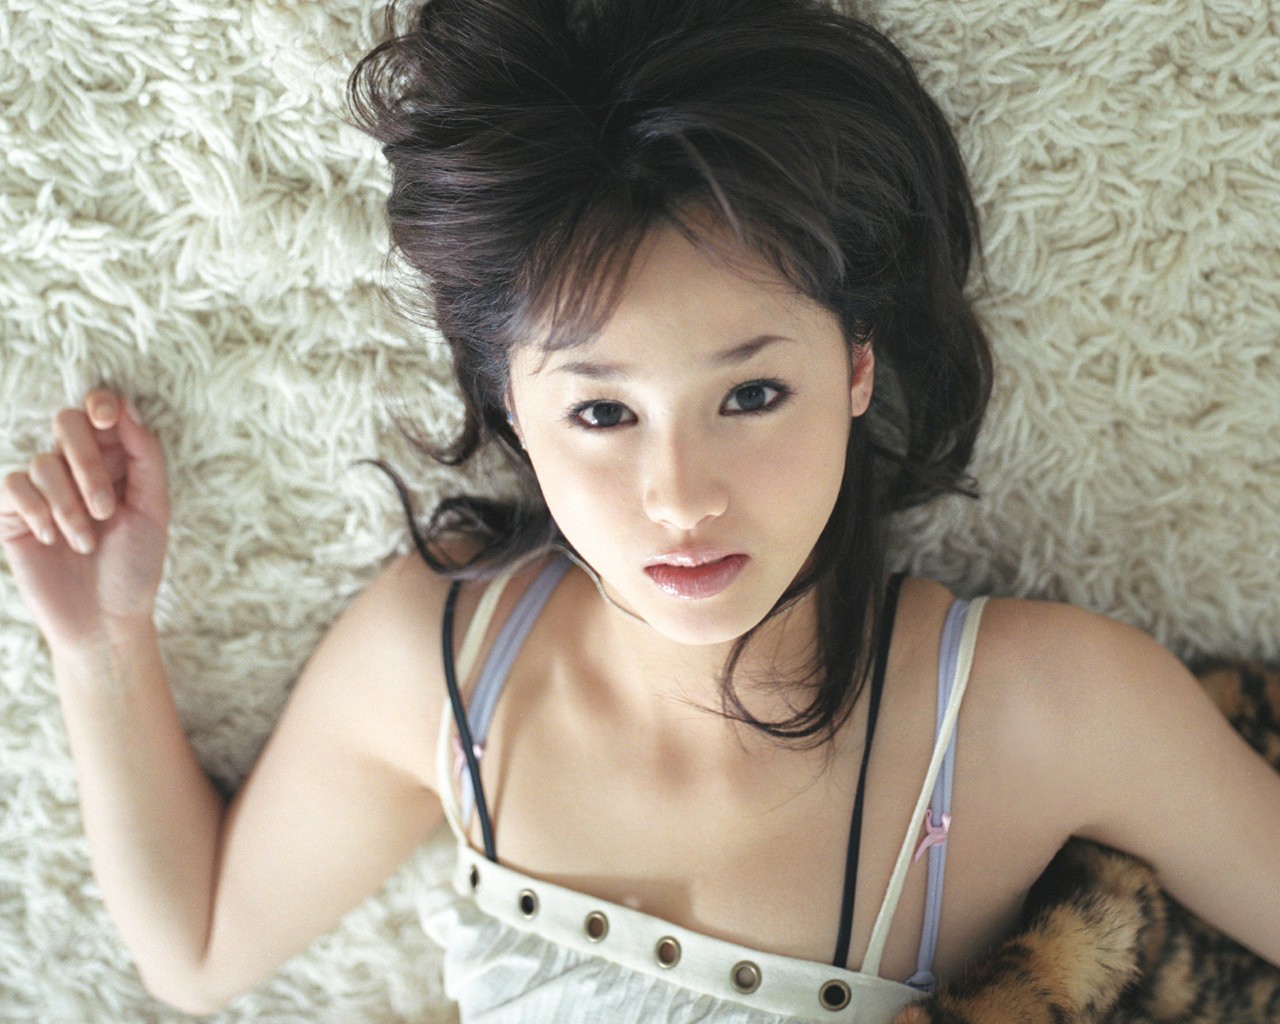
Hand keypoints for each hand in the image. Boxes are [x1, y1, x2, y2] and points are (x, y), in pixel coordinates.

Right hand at [0, 389, 170, 652]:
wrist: (105, 619)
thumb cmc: (135, 565)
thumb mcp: (153, 509)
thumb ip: (144, 457)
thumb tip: (125, 409)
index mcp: (116, 462)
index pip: (100, 412)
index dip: (102, 404)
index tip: (109, 417)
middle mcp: (76, 468)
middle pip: (67, 423)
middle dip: (88, 463)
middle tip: (107, 509)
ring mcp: (42, 489)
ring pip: (43, 462)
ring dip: (70, 505)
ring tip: (87, 542)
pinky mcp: (13, 513)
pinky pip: (12, 485)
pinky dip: (38, 510)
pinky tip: (54, 539)